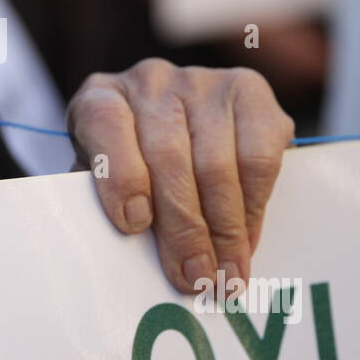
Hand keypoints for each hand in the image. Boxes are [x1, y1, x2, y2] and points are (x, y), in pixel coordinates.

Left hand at [67, 59, 294, 294]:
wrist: (178, 132)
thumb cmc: (132, 171)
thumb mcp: (105, 185)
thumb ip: (111, 208)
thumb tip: (133, 259)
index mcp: (100, 98)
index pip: (105, 124)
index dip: (119, 174)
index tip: (133, 225)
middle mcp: (149, 80)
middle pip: (168, 155)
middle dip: (184, 228)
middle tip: (194, 278)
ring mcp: (201, 80)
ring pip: (218, 161)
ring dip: (225, 228)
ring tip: (225, 273)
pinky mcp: (249, 90)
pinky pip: (259, 156)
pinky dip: (254, 206)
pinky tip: (247, 240)